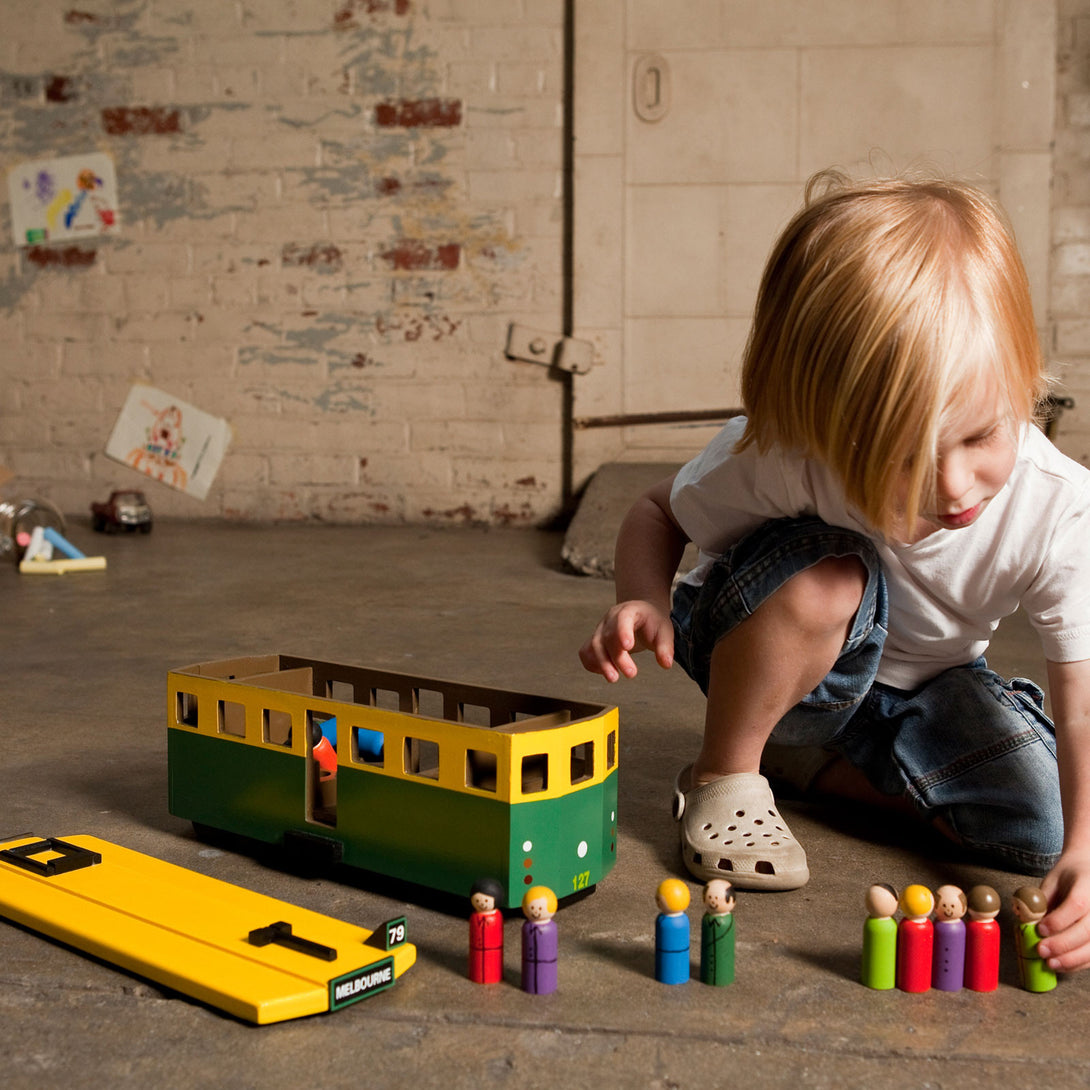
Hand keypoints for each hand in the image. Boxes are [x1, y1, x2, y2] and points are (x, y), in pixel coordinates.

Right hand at [578, 600, 674, 682]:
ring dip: (602, 663)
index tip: (628, 647)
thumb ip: (665, 647)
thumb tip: (666, 664)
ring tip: (614, 678)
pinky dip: (592, 663)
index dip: (623, 632)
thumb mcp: (664, 630)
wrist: (640, 614)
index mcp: (628, 611)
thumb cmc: (652, 622)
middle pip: (608, 637)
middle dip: (618, 657)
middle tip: (632, 674)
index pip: (622, 619)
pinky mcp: (594, 641)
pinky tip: (606, 672)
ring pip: (594, 646)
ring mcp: (600, 629)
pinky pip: (586, 652)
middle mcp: (610, 619)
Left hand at [1037, 849, 1089, 970]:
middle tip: (1041, 951)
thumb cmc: (1069, 876)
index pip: (1076, 906)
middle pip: (1087, 931)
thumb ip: (1042, 900)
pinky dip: (1079, 963)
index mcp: (1087, 887)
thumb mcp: (1053, 880)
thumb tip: (1026, 920)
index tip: (1040, 929)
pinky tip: (1063, 965)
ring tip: (1051, 963)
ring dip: (1072, 959)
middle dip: (1063, 945)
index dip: (1059, 920)